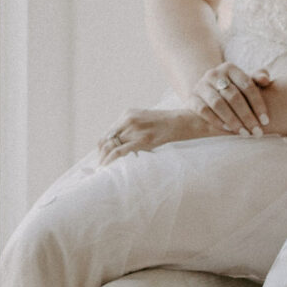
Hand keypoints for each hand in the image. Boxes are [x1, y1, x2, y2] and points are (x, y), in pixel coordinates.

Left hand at [97, 105, 223, 163]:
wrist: (185, 121)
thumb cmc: (168, 125)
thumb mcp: (147, 122)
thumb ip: (134, 130)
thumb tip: (123, 146)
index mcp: (127, 114)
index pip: (108, 133)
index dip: (102, 148)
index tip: (102, 159)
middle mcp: (128, 120)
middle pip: (106, 140)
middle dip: (101, 156)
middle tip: (101, 169)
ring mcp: (134, 129)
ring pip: (110, 146)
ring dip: (105, 160)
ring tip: (105, 171)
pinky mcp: (142, 139)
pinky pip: (120, 151)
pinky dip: (112, 161)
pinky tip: (110, 169)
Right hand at [189, 61, 273, 137]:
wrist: (207, 93)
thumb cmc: (233, 88)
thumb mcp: (245, 82)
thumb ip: (258, 78)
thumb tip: (265, 80)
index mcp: (230, 68)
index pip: (247, 85)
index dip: (258, 104)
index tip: (266, 121)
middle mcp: (214, 74)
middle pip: (234, 96)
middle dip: (247, 116)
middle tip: (257, 132)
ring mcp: (201, 86)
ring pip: (218, 104)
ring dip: (233, 120)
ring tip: (244, 133)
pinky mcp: (191, 98)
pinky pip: (204, 111)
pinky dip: (216, 121)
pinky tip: (228, 130)